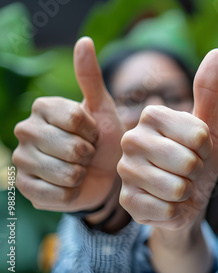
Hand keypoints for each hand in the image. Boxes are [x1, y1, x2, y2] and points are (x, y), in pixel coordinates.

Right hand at [13, 37, 124, 212]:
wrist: (103, 175)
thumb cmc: (103, 139)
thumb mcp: (102, 108)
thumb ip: (91, 78)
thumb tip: (84, 41)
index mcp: (42, 107)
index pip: (76, 119)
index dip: (94, 131)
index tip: (93, 133)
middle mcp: (25, 130)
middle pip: (72, 148)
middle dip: (90, 154)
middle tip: (87, 153)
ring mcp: (22, 160)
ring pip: (66, 173)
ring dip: (82, 174)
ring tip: (80, 168)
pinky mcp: (26, 189)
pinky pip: (59, 194)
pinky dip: (73, 193)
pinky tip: (72, 185)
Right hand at [117, 49, 217, 230]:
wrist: (186, 199)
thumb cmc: (198, 160)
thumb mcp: (207, 127)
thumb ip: (209, 91)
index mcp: (151, 115)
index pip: (198, 135)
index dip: (207, 148)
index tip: (198, 149)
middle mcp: (130, 138)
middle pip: (188, 162)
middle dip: (197, 172)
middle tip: (188, 171)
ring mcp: (125, 171)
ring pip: (177, 187)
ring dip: (187, 192)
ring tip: (179, 186)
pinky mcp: (126, 202)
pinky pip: (167, 210)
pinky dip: (176, 211)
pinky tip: (168, 204)